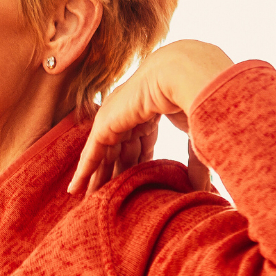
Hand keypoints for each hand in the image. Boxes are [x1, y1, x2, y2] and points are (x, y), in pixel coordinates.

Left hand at [67, 40, 232, 196]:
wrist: (182, 75)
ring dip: (95, 178)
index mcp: (151, 114)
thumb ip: (195, 164)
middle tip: (104, 200)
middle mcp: (130, 115)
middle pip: (119, 152)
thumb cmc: (195, 100)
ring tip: (88, 201)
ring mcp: (116, 118)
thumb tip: (200, 190)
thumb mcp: (195, 137)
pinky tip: (75, 190)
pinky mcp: (104, 124)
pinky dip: (84, 172)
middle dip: (112, 175)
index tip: (134, 188)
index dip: (136, 167)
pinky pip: (91, 153)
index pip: (140, 146)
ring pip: (103, 155)